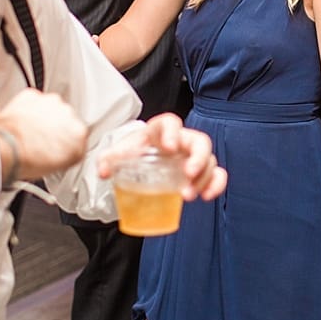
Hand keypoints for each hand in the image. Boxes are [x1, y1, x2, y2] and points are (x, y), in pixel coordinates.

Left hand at [0, 89, 86, 181]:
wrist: (5, 148)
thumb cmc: (28, 160)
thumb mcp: (60, 166)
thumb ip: (72, 152)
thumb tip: (68, 150)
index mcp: (79, 132)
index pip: (78, 134)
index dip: (67, 141)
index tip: (58, 145)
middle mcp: (69, 113)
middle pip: (66, 118)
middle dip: (56, 126)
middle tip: (42, 139)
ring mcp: (50, 102)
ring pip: (50, 107)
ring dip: (43, 115)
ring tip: (30, 130)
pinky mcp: (32, 95)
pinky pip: (32, 100)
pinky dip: (27, 108)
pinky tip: (21, 121)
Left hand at [97, 114, 227, 201]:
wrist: (142, 158)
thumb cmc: (134, 151)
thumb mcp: (118, 153)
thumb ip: (108, 160)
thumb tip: (104, 172)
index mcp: (161, 131)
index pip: (171, 123)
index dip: (172, 132)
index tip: (169, 146)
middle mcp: (182, 140)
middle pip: (200, 142)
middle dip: (197, 158)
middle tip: (188, 173)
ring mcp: (193, 155)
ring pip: (209, 160)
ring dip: (203, 178)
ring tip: (188, 194)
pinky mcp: (200, 170)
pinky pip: (216, 174)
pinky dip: (216, 184)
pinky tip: (207, 196)